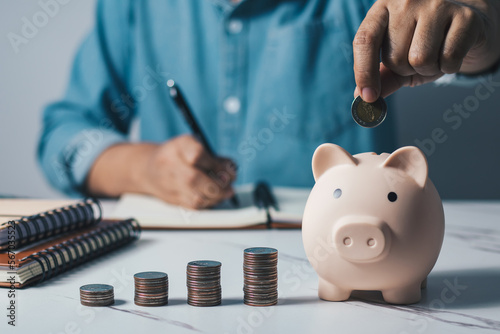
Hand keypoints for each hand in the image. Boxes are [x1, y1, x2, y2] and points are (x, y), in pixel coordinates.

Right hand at [87, 135, 236, 208]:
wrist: (148, 169)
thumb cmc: (178, 156)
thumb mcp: (195, 146)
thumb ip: (215, 157)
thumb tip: (231, 170)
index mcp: (178, 146)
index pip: (196, 154)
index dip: (215, 163)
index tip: (225, 167)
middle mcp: (169, 164)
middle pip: (194, 179)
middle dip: (218, 184)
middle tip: (229, 183)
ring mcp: (168, 183)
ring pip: (195, 197)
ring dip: (216, 196)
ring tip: (225, 191)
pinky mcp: (172, 199)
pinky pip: (194, 206)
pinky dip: (208, 203)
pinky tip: (214, 197)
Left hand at [353, 0, 499, 101]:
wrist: (465, 26)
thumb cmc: (425, 43)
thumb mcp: (397, 60)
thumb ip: (380, 76)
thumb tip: (360, 97)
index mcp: (383, 8)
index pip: (365, 40)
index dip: (364, 71)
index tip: (368, 96)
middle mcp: (407, 0)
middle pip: (395, 57)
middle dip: (406, 69)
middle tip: (417, 58)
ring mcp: (437, 4)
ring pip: (420, 59)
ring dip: (427, 69)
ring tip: (434, 55)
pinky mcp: (465, 15)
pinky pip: (449, 58)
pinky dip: (449, 67)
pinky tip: (451, 52)